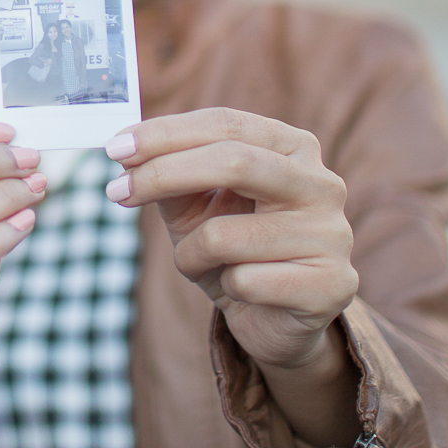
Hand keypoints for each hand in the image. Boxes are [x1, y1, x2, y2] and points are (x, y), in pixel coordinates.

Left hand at [104, 108, 360, 445]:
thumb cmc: (234, 253)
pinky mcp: (332, 284)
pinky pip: (247, 281)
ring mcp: (333, 234)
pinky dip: (226, 288)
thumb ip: (170, 176)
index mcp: (293, 148)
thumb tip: (127, 154)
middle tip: (115, 192)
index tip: (114, 149)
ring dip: (189, 254)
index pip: (227, 124)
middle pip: (234, 162)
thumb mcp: (197, 209)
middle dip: (164, 174)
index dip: (166, 133)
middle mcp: (322, 183)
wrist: (277, 323)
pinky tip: (241, 292)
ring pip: (226, 234)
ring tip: (199, 264)